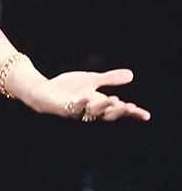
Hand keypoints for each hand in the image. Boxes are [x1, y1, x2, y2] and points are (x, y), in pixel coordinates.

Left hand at [22, 67, 149, 121]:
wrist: (45, 91)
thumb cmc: (69, 88)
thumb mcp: (92, 80)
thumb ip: (110, 79)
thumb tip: (131, 75)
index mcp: (98, 105)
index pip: (118, 111)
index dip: (132, 114)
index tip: (146, 115)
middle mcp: (89, 111)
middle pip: (108, 114)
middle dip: (120, 111)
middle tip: (132, 108)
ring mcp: (76, 110)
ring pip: (92, 112)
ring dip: (104, 106)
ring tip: (116, 99)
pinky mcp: (63, 108)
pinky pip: (73, 107)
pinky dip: (81, 102)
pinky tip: (87, 96)